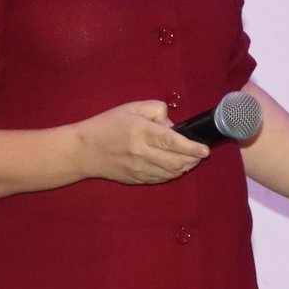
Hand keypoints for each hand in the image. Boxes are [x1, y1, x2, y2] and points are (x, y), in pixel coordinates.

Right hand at [75, 101, 209, 185]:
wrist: (84, 151)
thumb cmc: (108, 125)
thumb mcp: (132, 108)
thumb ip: (156, 110)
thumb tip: (173, 125)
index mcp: (140, 132)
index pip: (171, 141)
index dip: (191, 147)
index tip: (204, 150)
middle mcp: (141, 153)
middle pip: (175, 161)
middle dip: (193, 158)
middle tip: (200, 153)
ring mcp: (139, 169)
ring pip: (171, 172)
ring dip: (185, 166)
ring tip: (191, 158)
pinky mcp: (137, 180)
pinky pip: (162, 179)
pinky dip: (173, 173)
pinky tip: (175, 165)